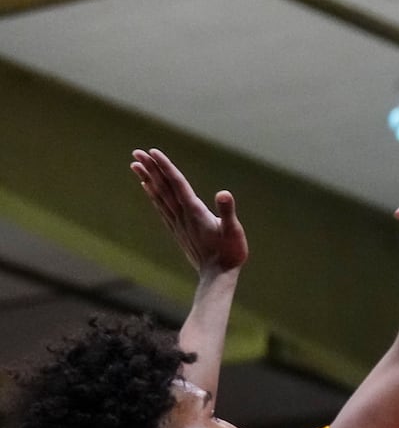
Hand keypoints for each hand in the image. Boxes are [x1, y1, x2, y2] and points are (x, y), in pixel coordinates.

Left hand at [130, 149, 246, 274]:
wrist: (217, 276)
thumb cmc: (230, 253)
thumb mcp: (233, 231)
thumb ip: (227, 212)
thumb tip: (223, 194)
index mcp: (195, 211)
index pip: (177, 183)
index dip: (165, 166)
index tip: (153, 152)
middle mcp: (182, 215)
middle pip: (163, 187)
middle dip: (151, 168)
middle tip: (137, 152)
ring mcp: (177, 222)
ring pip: (158, 196)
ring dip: (147, 179)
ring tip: (135, 164)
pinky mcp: (177, 229)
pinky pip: (161, 207)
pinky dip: (152, 195)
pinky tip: (147, 187)